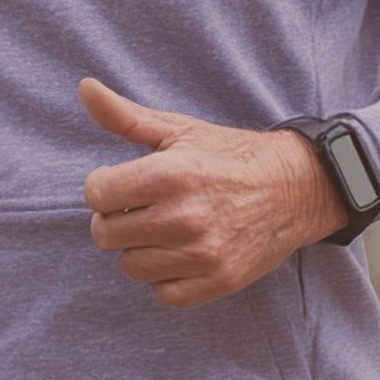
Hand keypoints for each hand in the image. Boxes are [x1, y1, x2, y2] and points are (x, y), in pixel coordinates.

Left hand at [79, 77, 344, 308]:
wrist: (295, 188)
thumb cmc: (227, 155)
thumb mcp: (176, 130)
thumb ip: (123, 115)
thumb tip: (84, 87)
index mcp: (169, 175)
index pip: (95, 195)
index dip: (104, 186)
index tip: (124, 182)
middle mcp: (184, 217)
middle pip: (105, 234)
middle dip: (116, 218)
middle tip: (143, 206)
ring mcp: (203, 254)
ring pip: (131, 266)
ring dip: (140, 248)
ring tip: (164, 228)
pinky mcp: (219, 281)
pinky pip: (164, 292)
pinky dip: (167, 276)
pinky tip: (182, 252)